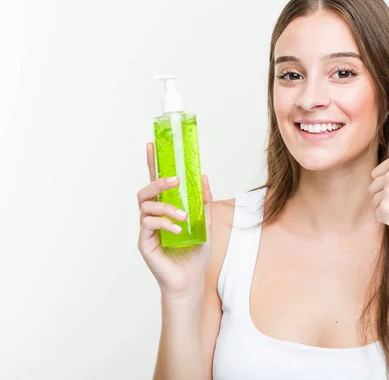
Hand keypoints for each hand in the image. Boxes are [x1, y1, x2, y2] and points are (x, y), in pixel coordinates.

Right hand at [136, 142, 212, 300]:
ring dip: (166, 207)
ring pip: (146, 206)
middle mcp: (153, 217)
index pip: (156, 183)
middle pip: (146, 191)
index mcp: (165, 210)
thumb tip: (203, 177)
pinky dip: (164, 223)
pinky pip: (148, 224)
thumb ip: (203, 202)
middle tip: (176, 181)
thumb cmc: (195, 254)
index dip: (152, 164)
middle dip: (158, 181)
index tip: (151, 145)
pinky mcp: (144, 243)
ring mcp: (147, 230)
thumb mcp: (205, 224)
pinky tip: (178, 230)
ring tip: (184, 217)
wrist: (191, 281)